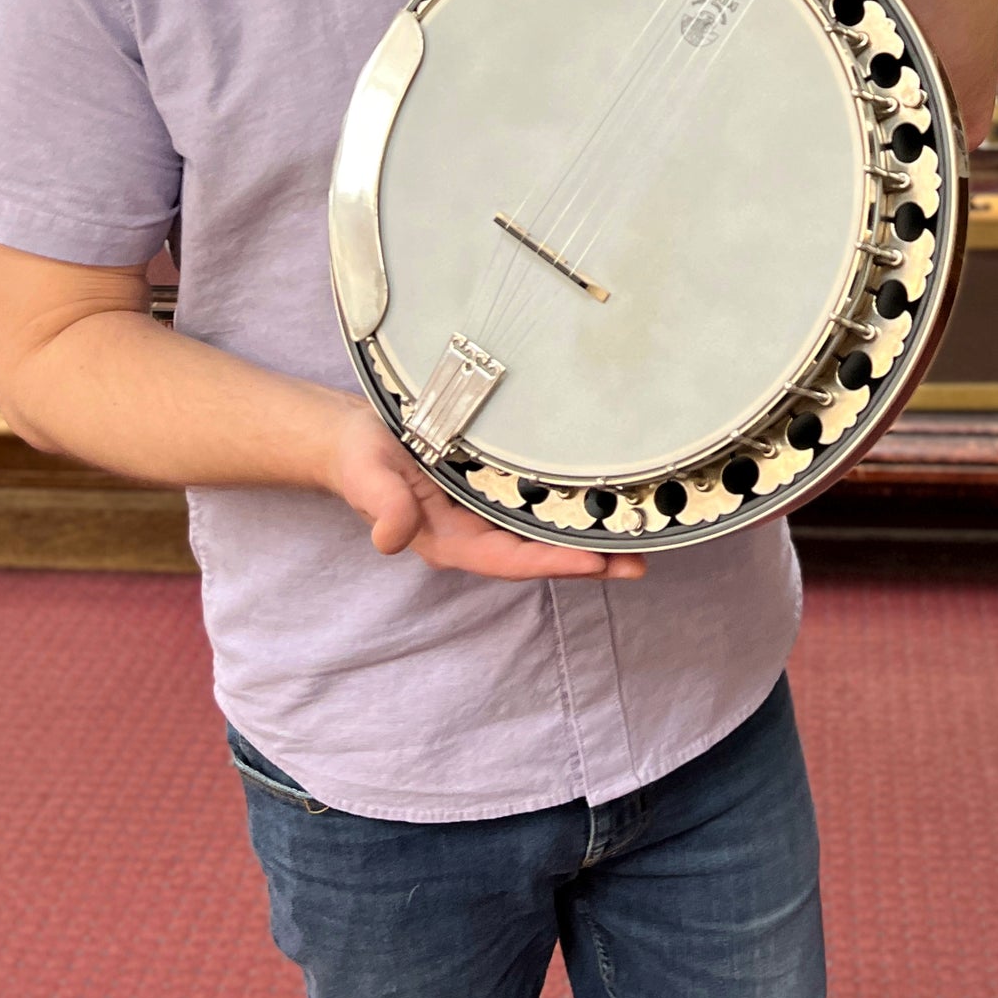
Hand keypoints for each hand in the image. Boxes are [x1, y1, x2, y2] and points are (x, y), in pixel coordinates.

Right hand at [326, 400, 645, 581]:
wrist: (356, 433)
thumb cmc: (361, 457)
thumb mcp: (367, 476)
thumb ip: (382, 505)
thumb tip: (391, 537)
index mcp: (450, 540)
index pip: (510, 560)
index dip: (553, 563)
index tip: (595, 563)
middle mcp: (476, 531)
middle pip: (540, 552)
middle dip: (589, 558)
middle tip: (640, 559)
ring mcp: (488, 509)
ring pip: (547, 529)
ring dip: (591, 534)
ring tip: (641, 535)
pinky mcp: (497, 482)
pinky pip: (540, 498)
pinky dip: (573, 502)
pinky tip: (605, 497)